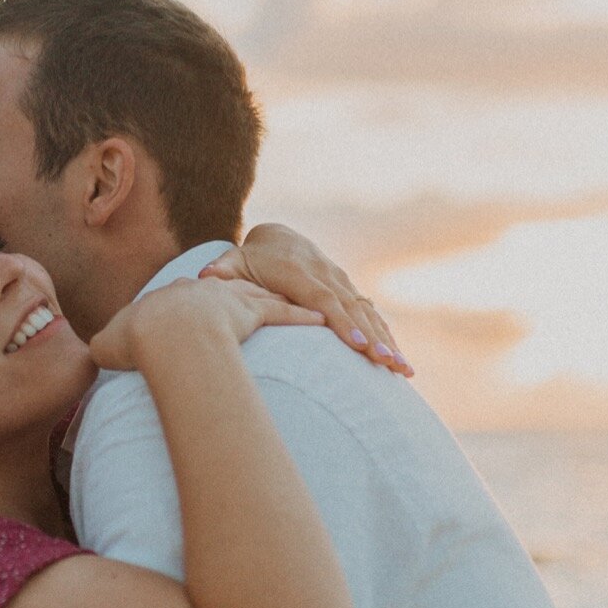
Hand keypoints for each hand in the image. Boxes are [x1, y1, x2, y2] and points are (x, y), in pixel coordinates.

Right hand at [89, 272, 323, 374]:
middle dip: (241, 298)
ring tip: (296, 309)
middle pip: (227, 293)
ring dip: (281, 302)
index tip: (200, 315)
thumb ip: (105, 350)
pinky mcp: (251, 312)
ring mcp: (228, 299)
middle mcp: (202, 292)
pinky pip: (283, 311)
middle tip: (253, 306)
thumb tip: (92, 358)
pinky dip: (303, 315)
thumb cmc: (133, 343)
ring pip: (260, 297)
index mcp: (168, 298)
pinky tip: (321, 320)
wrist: (161, 334)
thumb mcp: (107, 348)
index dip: (193, 309)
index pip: (186, 300)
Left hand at [202, 226, 411, 373]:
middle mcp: (326, 275)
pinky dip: (387, 336)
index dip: (341, 320)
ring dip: (387, 341)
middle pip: (353, 309)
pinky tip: (400, 362)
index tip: (357, 344)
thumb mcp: (234, 263)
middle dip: (372, 337)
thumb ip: (222, 271)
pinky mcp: (350, 291)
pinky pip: (372, 315)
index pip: (324, 297)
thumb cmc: (251, 260)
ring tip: (402, 369)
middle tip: (387, 362)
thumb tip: (205, 277)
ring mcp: (342, 282)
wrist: (278, 239)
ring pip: (368, 313)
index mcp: (299, 271)